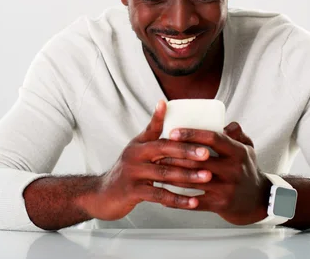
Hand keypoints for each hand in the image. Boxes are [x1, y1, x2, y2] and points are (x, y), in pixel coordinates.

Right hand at [85, 100, 213, 220]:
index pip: (155, 129)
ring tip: (207, 177)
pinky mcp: (132, 192)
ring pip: (164, 173)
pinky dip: (177, 199)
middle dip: (187, 151)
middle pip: (163, 149)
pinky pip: (159, 195)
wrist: (103, 195)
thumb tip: (165, 107)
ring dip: (188, 176)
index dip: (165, 121)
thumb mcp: (137, 149)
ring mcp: (133, 173)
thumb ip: (153, 134)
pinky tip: (193, 202)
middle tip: (207, 153)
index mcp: (139, 143)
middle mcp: (134, 155)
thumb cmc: (128, 171)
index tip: (175, 111)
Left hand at [157, 123, 270, 224]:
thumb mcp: (247, 148)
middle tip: (157, 150)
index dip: (191, 134)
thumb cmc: (246, 169)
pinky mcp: (219, 204)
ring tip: (156, 168)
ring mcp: (226, 188)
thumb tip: (224, 122)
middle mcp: (233, 169)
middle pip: (198, 159)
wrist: (257, 200)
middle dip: (175, 155)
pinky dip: (177, 198)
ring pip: (192, 180)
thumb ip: (236, 132)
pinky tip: (164, 193)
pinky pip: (193, 201)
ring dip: (171, 175)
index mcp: (238, 152)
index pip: (213, 138)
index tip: (172, 132)